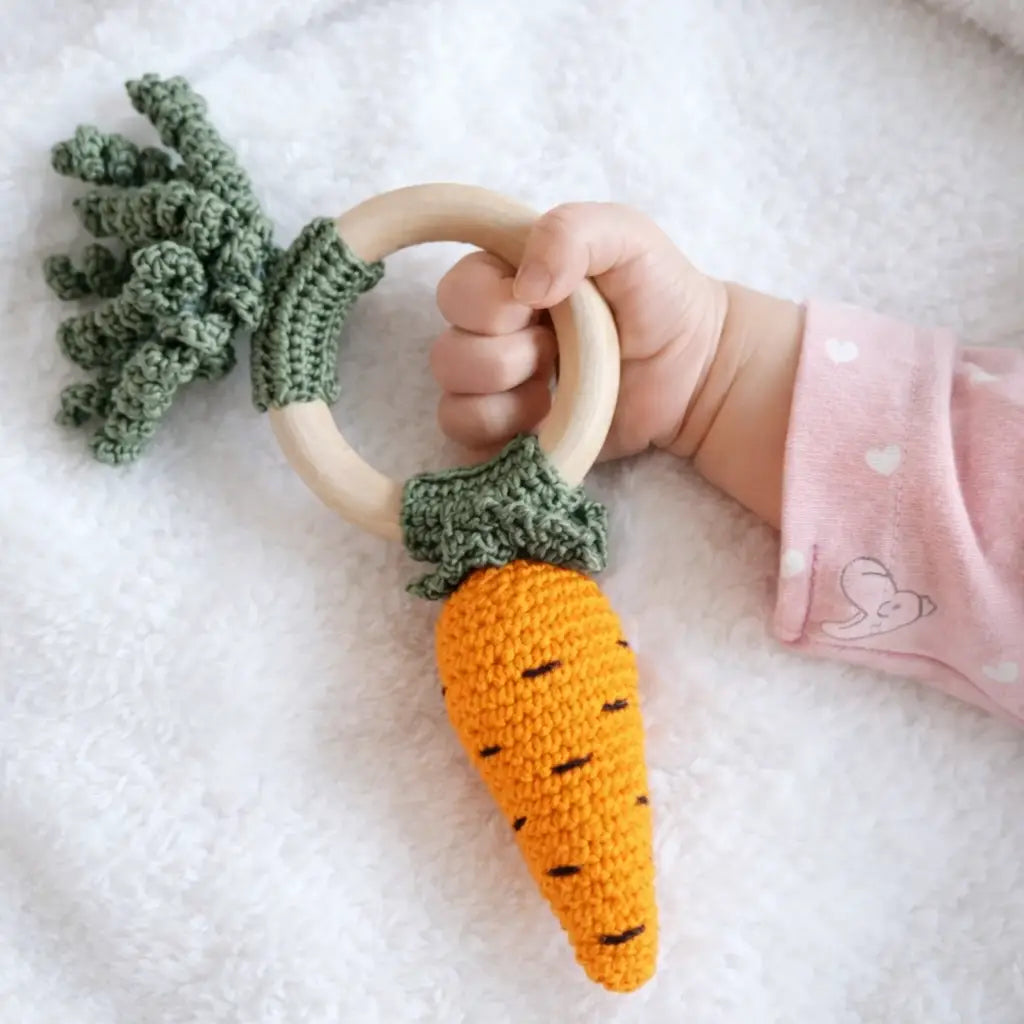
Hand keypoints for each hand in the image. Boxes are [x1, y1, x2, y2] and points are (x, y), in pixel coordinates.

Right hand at [429, 202, 728, 461]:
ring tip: (556, 389)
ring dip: (509, 399)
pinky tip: (546, 422)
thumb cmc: (659, 295)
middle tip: (558, 351)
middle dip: (508, 357)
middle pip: (446, 354)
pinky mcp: (510, 437)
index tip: (543, 305)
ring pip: (453, 402)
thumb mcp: (626, 237)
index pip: (454, 292)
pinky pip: (469, 446)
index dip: (491, 306)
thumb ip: (571, 232)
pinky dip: (504, 437)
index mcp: (504, 280)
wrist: (695, 368)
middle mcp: (490, 335)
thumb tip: (524, 287)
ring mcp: (497, 391)